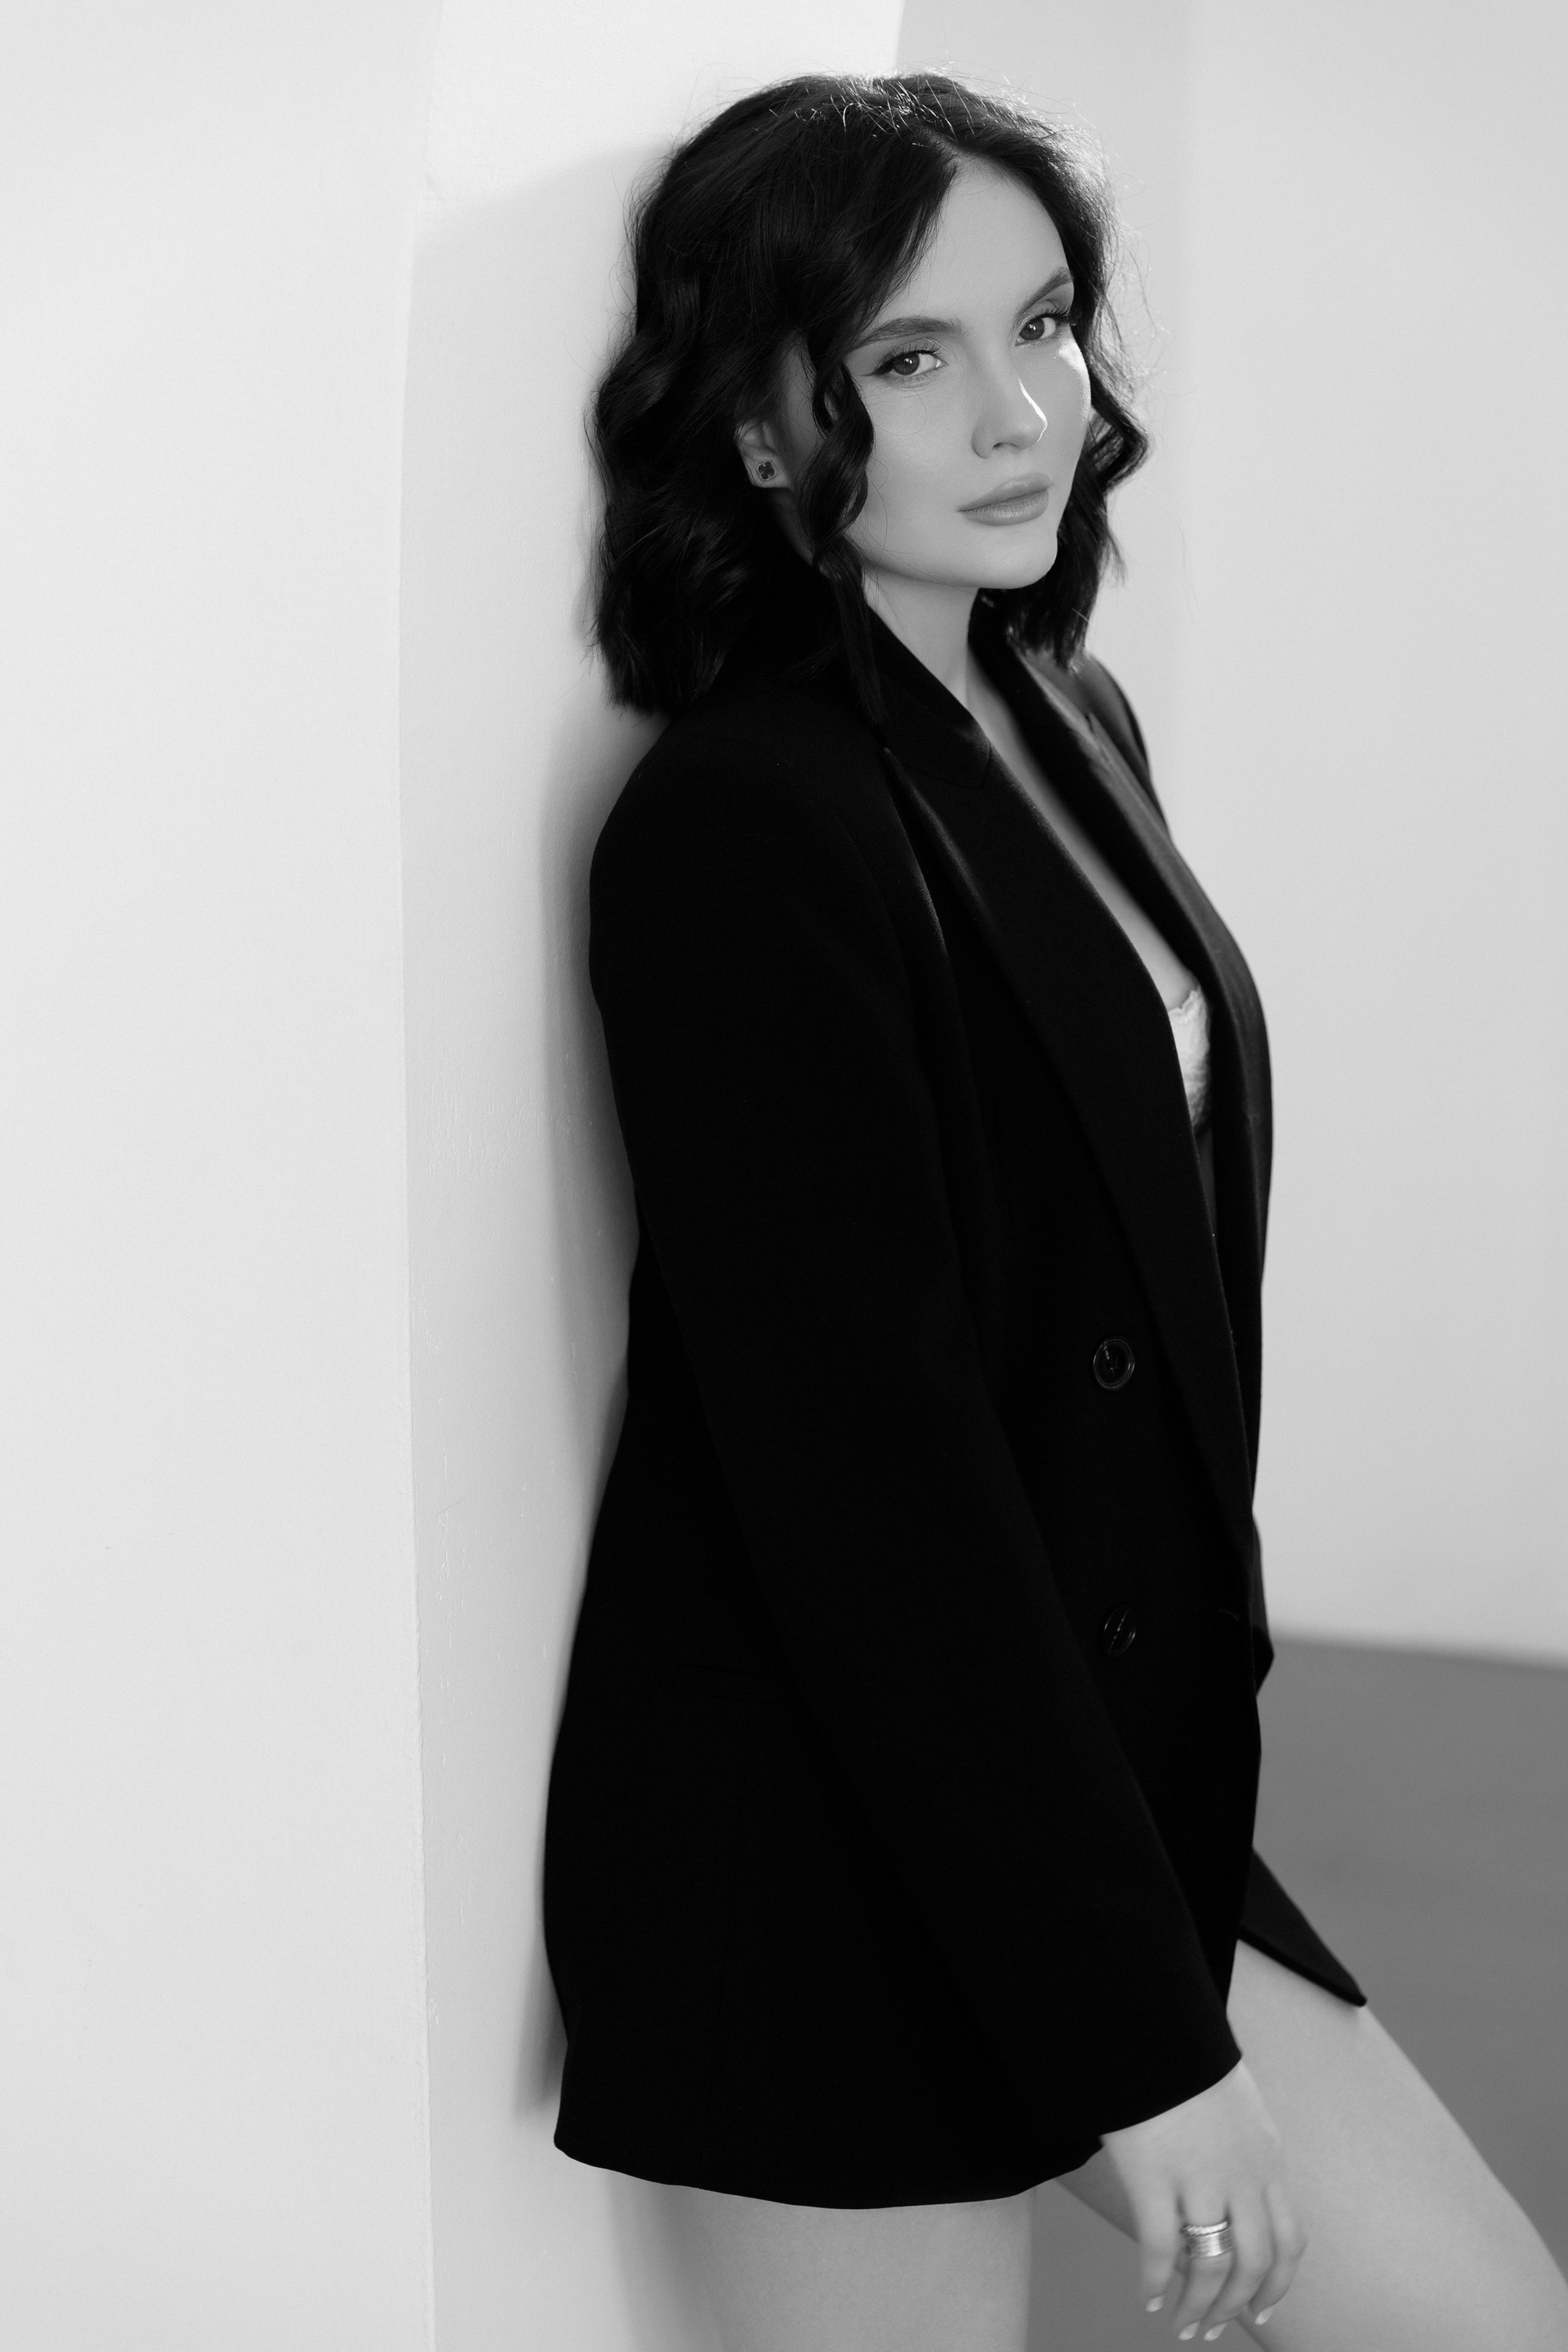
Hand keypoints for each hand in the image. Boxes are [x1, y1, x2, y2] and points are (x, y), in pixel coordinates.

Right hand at [1100, 2060, 1305, 2338]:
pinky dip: (1155, 2280)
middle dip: (1236, 2305)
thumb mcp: (1237, 2107)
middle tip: (1213, 2328)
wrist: (1152, 2023)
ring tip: (1182, 2325)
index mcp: (1267, 2158)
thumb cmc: (1186, 2061)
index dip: (1278, 2284)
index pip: (1289, 2239)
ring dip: (1199, 2305)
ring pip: (1210, 2264)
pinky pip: (1159, 2246)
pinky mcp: (1153, 2175)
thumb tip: (1234, 2196)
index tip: (1260, 2310)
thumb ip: (1245, 2152)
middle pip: (1254, 2262)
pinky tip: (1148, 2296)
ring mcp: (1199, 2176)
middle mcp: (1243, 2174)